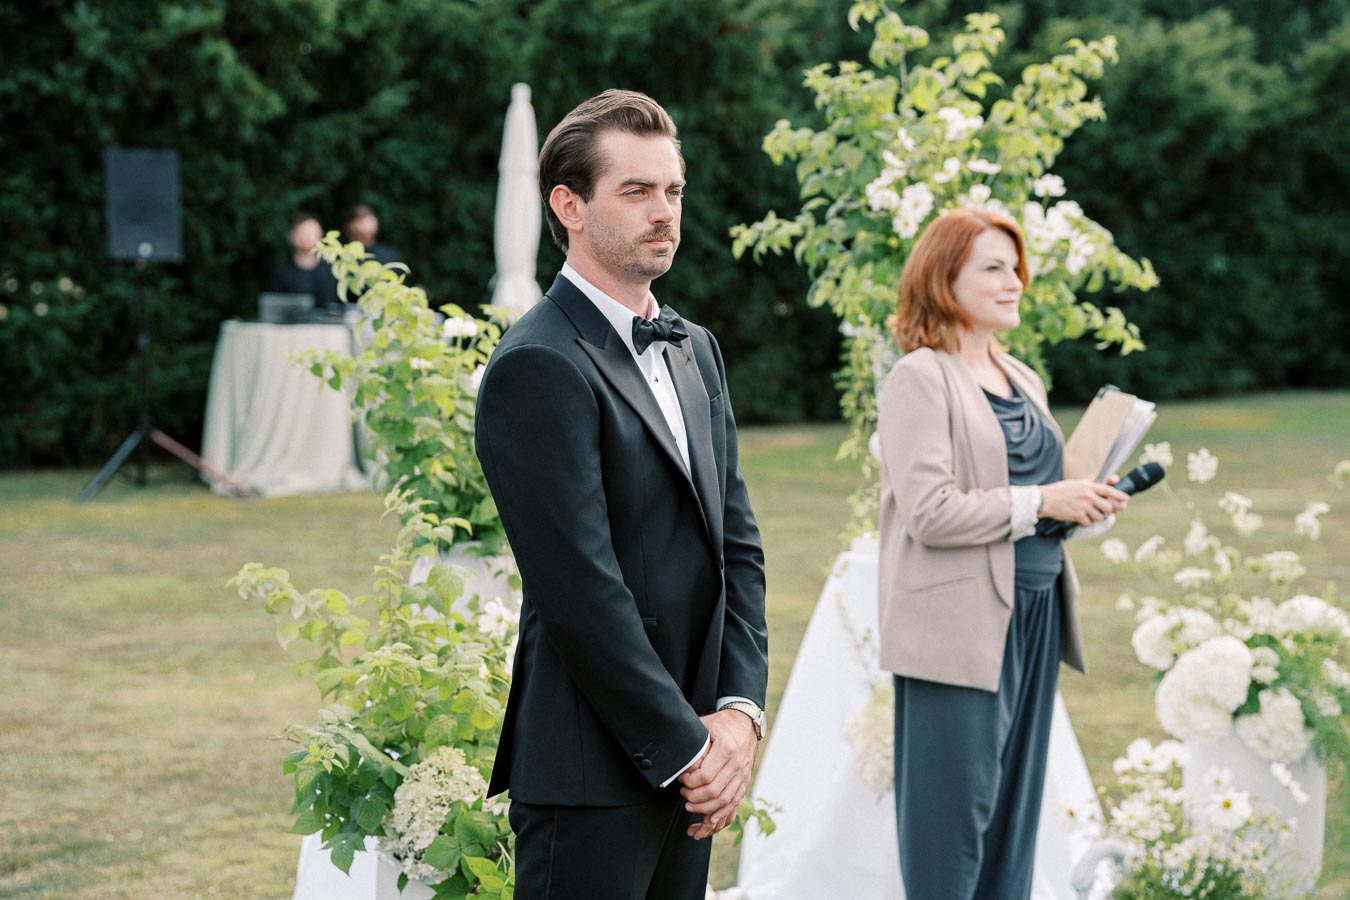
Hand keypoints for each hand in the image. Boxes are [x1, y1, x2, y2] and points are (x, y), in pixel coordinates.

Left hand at [678, 709, 756, 839]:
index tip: (681, 780)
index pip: (705, 776)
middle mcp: (737, 765)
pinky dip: (722, 814)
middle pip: (714, 792)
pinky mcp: (745, 780)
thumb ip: (692, 739)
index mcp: (727, 750)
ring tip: (691, 808)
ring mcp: (743, 774)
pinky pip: (734, 803)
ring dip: (706, 809)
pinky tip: (710, 821)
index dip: (690, 782)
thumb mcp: (705, 725)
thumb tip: (675, 753)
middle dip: (695, 798)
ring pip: (725, 801)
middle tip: (684, 795)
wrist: (746, 721)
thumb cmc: (722, 723)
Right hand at [1038, 478, 1127, 526]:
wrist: (1045, 500)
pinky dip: (1086, 523)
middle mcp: (1088, 495)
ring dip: (1096, 518)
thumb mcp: (1075, 483)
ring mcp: (1083, 506)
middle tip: (1103, 511)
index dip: (1119, 495)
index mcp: (1088, 486)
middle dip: (1108, 511)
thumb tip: (1099, 478)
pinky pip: (1089, 523)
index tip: (1127, 499)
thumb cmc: (1060, 491)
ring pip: (1100, 517)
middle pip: (1108, 507)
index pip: (1109, 490)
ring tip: (1088, 514)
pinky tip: (1080, 519)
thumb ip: (1089, 482)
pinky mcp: (1077, 516)